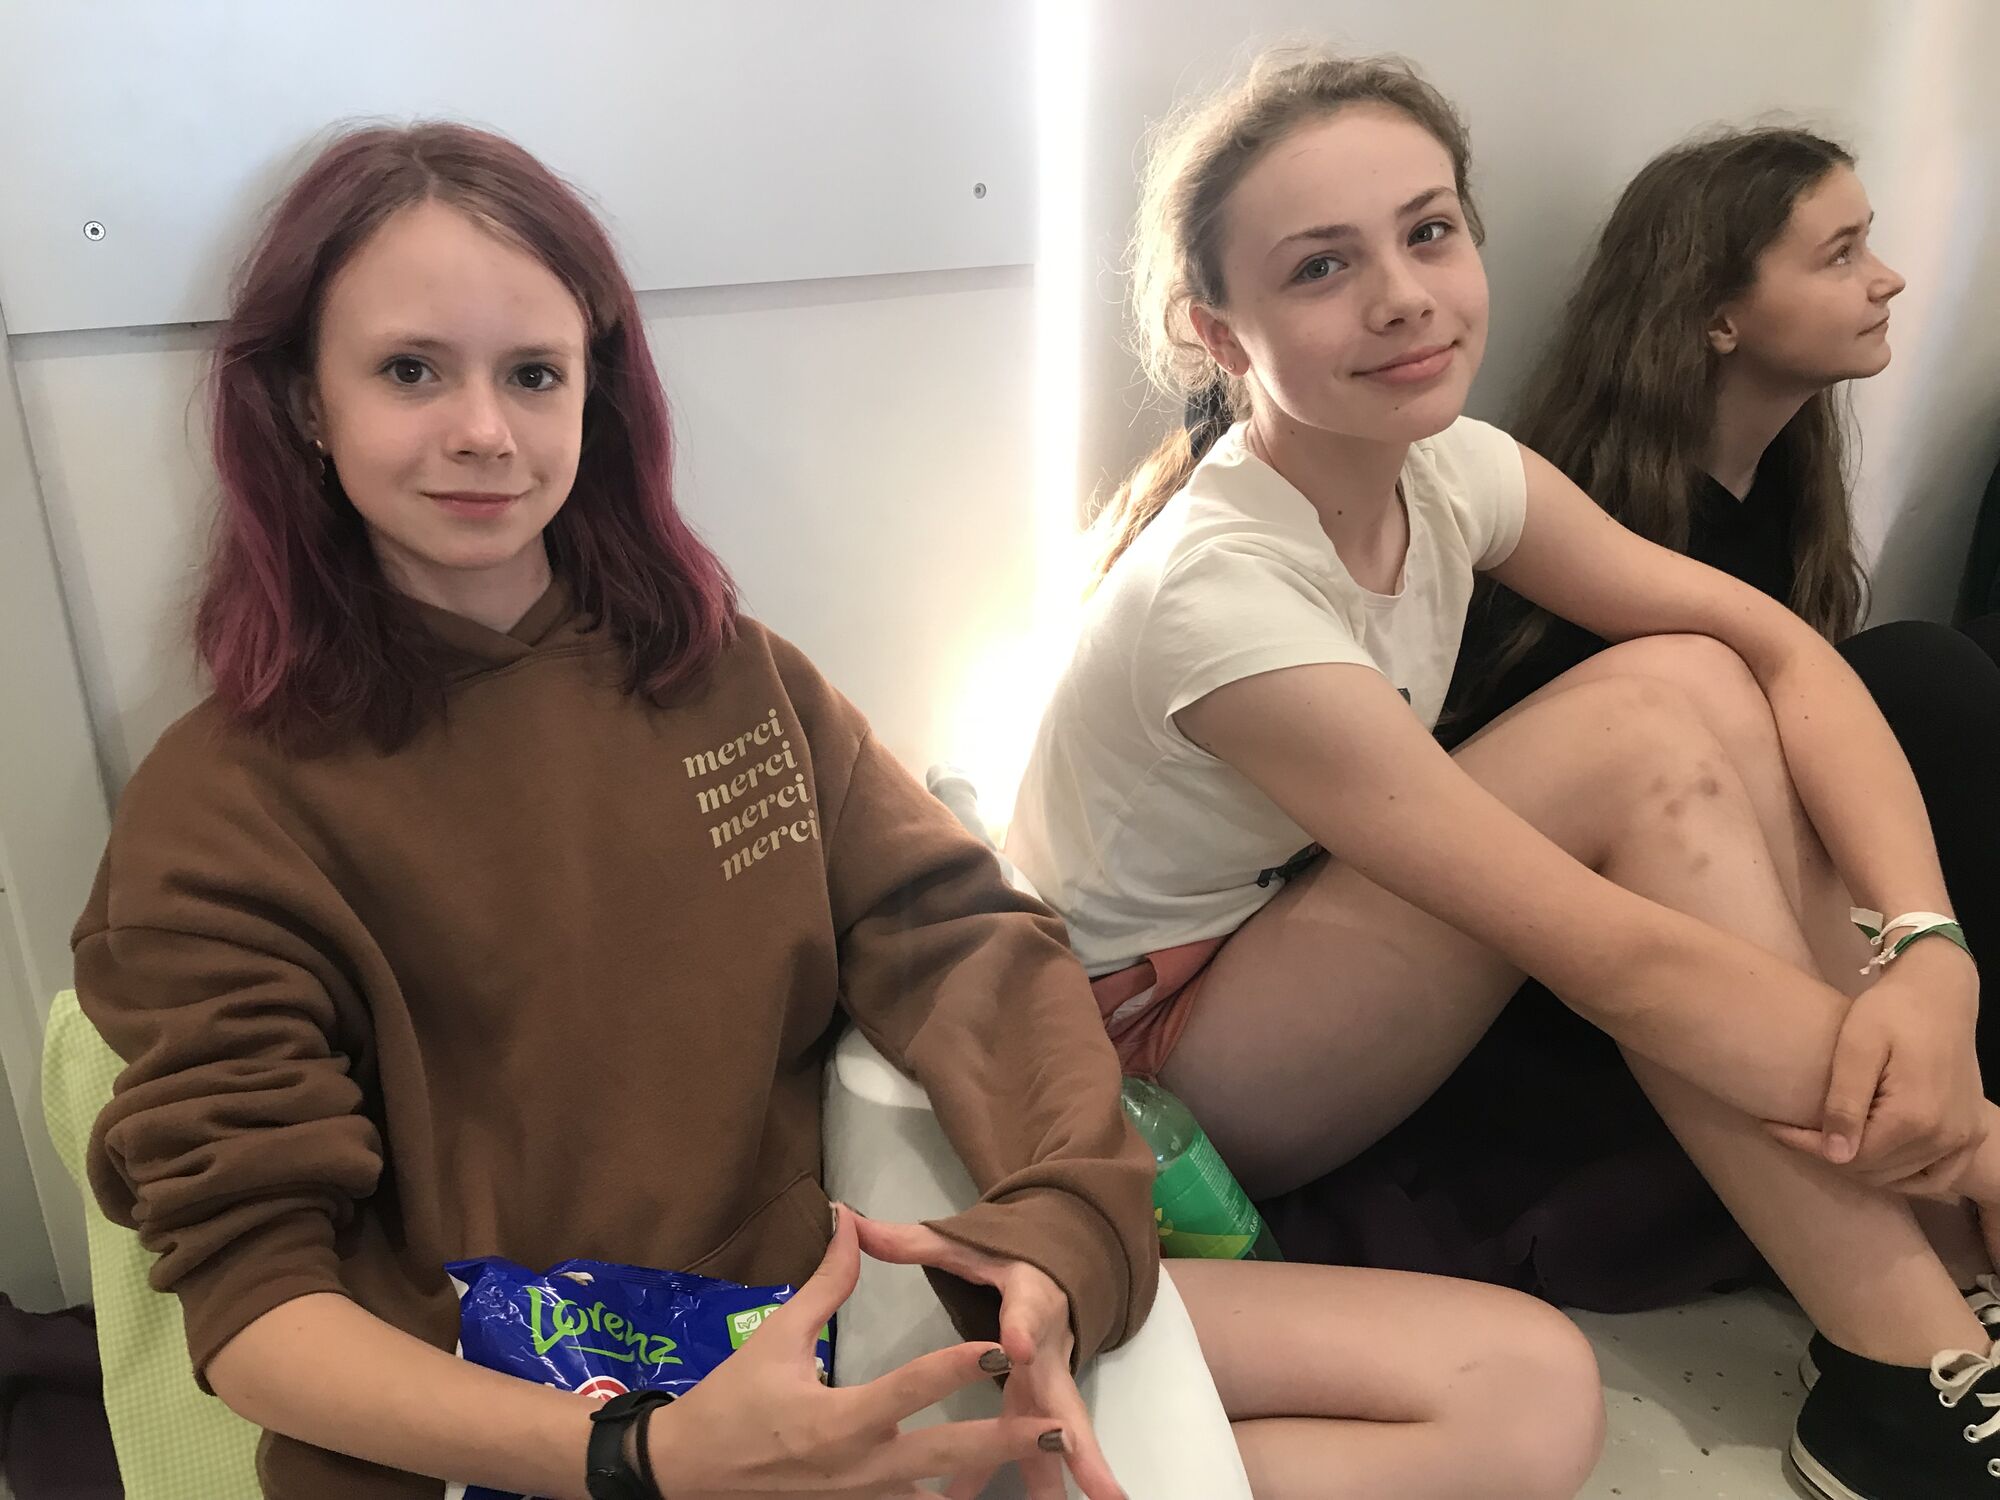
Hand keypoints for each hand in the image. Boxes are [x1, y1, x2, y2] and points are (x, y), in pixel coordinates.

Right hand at [645, 1205, 1066, 1497]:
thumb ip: (826, 1284)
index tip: (1006, 1346)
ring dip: (981, 1486)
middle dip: (1004, 1444)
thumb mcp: (776, 1337)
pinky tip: (978, 1495)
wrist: (685, 1476)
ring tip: (1041, 1476)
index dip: (962, 1365)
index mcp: (837, 1419)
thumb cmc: (731, 1402)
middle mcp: (856, 1468)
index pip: (911, 1387)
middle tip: (1058, 1432)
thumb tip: (850, 1222)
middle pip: (944, 1456)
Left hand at [851, 1213, 1126, 1499]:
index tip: (1011, 1347)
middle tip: (1069, 1453)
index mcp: (1027, 1295)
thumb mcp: (966, 1243)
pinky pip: (1037, 1447)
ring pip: (1060, 1430)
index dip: (1019, 1326)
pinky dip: (1035, 1479)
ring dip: (1069, 1471)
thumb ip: (912, 1241)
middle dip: (1070, 1428)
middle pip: (1058, 1388)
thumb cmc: (1007, 1255)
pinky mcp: (1044, 1404)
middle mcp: (1045, 1343)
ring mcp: (1048, 1380)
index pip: (1024, 1308)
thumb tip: (851, 1219)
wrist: (1063, 1265)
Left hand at [1767, 943, 1983, 1192]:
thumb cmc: (1891, 1010)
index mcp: (1916, 1117)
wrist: (1939, 994)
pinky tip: (1874, 1158)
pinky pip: (1937, 1177)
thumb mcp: (1856, 1046)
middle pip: (1875, 1171)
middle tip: (1796, 1130)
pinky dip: (1904, 1177)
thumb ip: (1845, 1102)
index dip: (1808, 1146)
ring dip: (1861, 1167)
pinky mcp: (1971, 1133)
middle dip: (1830, 1155)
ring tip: (1827, 1138)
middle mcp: (1946, 1137)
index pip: (1852, 1156)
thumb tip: (1835, 1156)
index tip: (1773, 1125)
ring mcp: (1964, 1139)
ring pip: (1901, 1178)